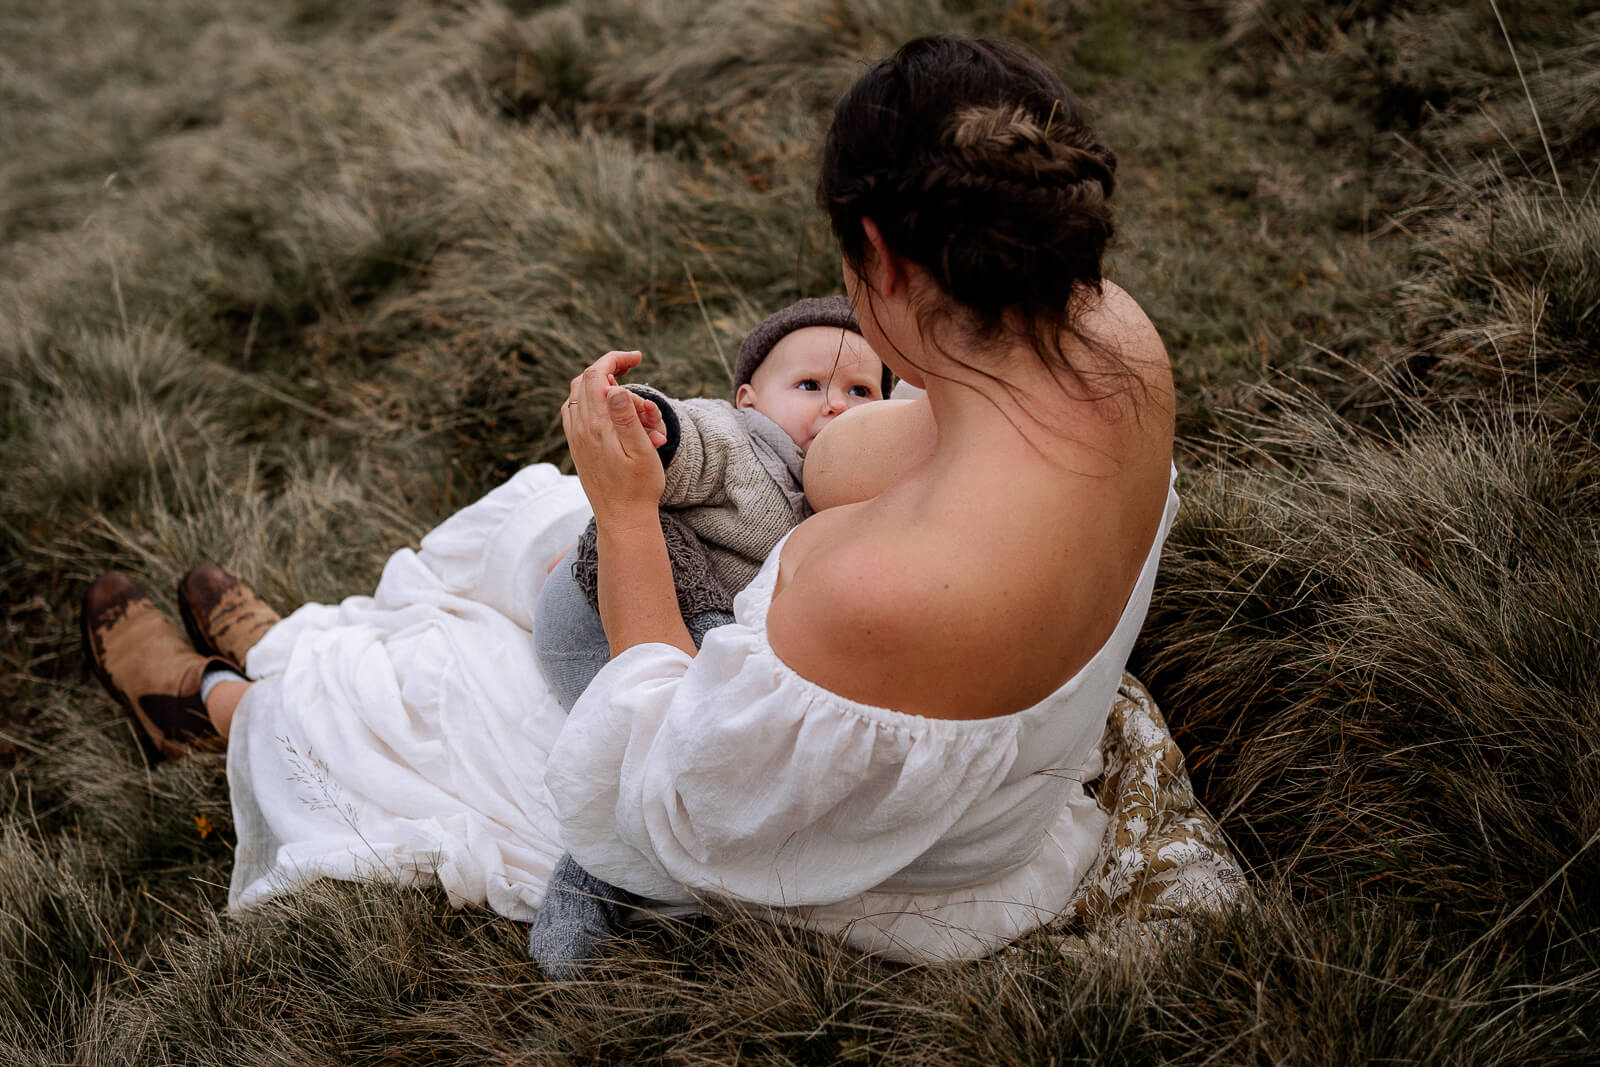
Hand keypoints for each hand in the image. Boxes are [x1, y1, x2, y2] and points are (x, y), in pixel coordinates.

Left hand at [562, 351, 666, 526]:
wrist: (622, 520)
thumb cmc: (639, 488)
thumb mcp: (642, 452)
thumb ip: (627, 418)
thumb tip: (612, 388)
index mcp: (597, 426)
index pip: (596, 375)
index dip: (615, 359)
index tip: (637, 357)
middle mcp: (579, 429)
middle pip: (584, 380)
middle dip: (608, 367)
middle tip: (633, 367)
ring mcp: (575, 438)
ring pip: (577, 394)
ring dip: (599, 384)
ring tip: (626, 391)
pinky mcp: (576, 448)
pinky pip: (574, 411)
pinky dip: (590, 400)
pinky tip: (608, 408)